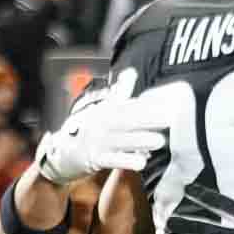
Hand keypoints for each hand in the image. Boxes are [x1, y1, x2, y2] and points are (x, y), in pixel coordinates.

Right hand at [35, 71, 164, 185]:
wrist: (63, 151)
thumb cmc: (90, 129)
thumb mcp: (103, 108)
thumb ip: (119, 93)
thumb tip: (131, 72)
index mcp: (106, 109)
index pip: (130, 105)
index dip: (149, 104)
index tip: (168, 103)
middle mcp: (101, 123)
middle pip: (127, 121)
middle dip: (148, 120)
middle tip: (170, 119)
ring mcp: (98, 142)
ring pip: (122, 141)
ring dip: (141, 141)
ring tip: (160, 141)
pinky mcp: (94, 159)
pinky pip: (112, 160)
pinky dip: (126, 161)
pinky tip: (141, 162)